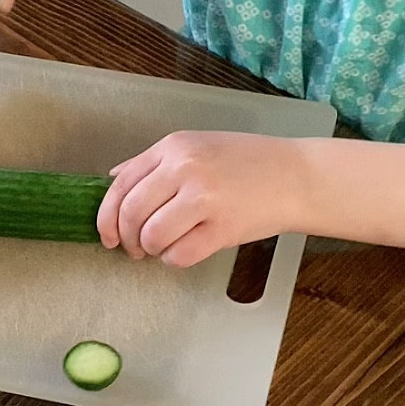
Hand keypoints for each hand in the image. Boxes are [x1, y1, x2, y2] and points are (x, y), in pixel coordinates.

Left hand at [97, 131, 299, 265]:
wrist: (297, 176)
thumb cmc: (248, 162)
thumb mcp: (198, 146)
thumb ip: (154, 162)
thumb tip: (114, 179)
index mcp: (174, 147)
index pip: (121, 184)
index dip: (106, 216)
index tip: (108, 235)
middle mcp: (185, 168)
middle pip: (131, 214)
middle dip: (127, 239)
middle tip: (136, 249)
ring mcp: (204, 198)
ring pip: (152, 237)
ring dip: (152, 250)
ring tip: (165, 247)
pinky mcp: (222, 228)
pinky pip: (179, 255)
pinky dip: (174, 260)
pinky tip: (185, 251)